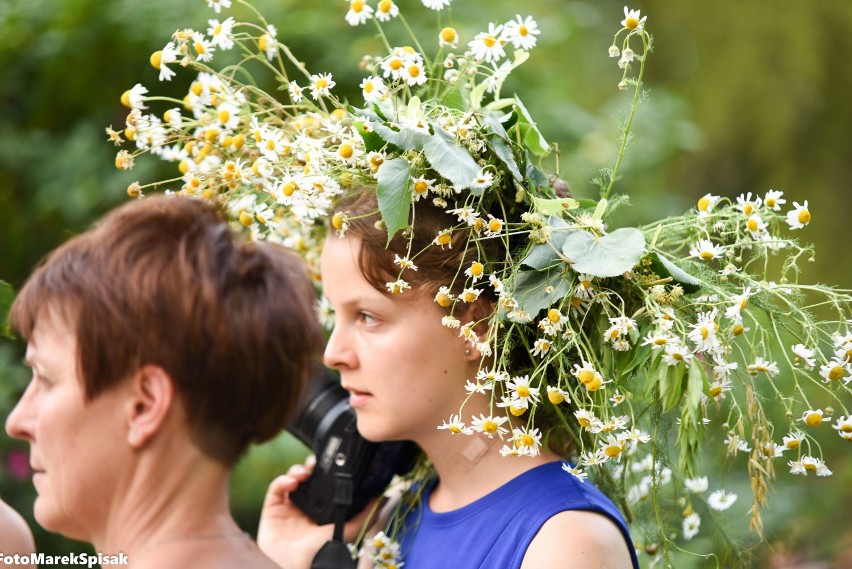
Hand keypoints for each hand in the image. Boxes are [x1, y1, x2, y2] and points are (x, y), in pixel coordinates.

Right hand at [257, 458, 376, 568]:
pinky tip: (292, 483)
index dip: (325, 471)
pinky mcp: (272, 509)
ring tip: (303, 473)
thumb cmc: (322, 552)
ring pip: (291, 478)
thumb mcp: (348, 530)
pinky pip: (275, 488)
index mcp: (321, 509)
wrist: (297, 565)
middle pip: (306, 477)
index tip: (331, 463)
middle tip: (315, 464)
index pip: (323, 483)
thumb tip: (382, 498)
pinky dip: (282, 480)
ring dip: (296, 470)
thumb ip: (365, 515)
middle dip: (310, 466)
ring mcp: (288, 507)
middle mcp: (305, 506)